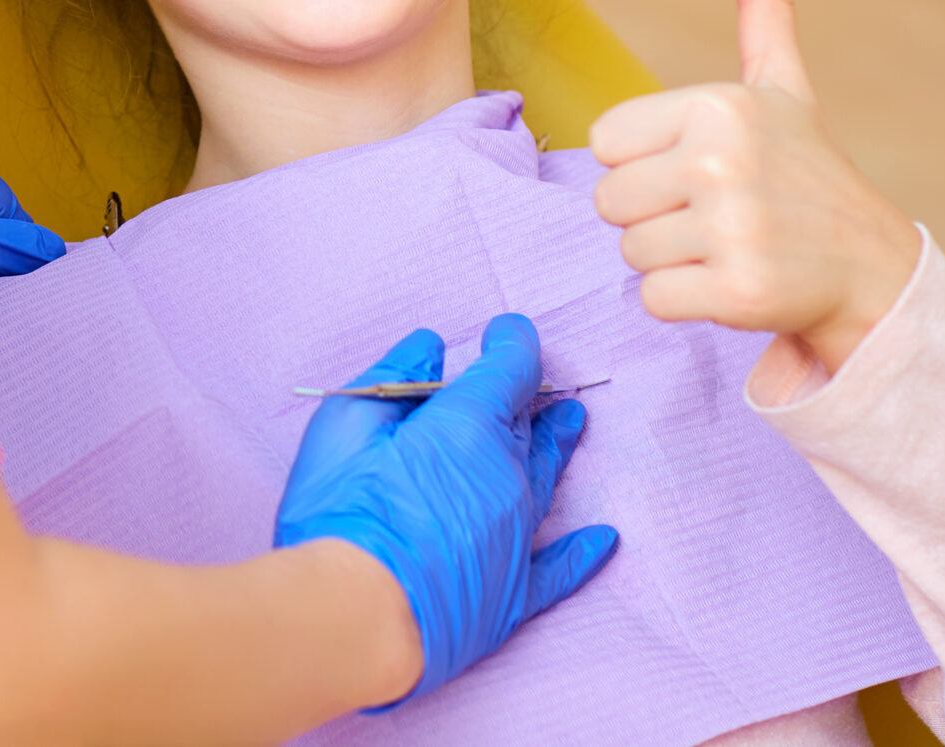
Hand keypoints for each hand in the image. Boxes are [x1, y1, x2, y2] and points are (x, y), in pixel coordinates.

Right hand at [275, 315, 618, 706]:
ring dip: (557, 447)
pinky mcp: (514, 593)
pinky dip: (582, 552)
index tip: (507, 329)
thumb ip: (391, 380)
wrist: (354, 615)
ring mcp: (517, 537)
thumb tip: (427, 346)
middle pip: (527, 425)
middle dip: (528, 396)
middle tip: (529, 380)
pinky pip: (560, 567)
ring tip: (572, 423)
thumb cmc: (341, 512)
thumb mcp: (346, 424)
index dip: (512, 343)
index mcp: (468, 428)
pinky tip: (603, 539)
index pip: (509, 370)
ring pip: (545, 479)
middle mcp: (507, 477)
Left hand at [589, 0, 920, 371]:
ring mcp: (733, 226)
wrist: (873, 269)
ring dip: (671, 261)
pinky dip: (685, 304)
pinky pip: (654, 299)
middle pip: (609, 203)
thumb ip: (762, 8)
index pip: (604, 144)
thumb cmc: (807, 173)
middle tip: (717, 215)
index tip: (700, 169)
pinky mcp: (738, 289)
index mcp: (717, 105)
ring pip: (630, 253)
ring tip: (729, 245)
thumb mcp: (783, 85)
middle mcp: (723, 159)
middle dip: (653, 217)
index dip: (643, 164)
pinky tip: (734, 283)